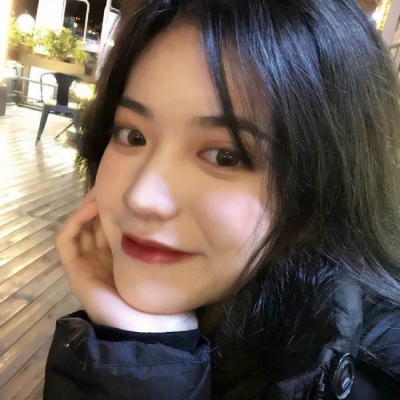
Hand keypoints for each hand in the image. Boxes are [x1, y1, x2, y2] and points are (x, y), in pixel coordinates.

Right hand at [56, 190, 197, 331]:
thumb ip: (157, 242)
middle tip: (112, 185)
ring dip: (88, 208)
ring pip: (80, 228)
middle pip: (94, 223)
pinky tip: (91, 209)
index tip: (124, 189)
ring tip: (101, 192)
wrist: (146, 326)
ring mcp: (87, 264)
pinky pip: (66, 241)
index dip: (113, 206)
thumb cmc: (157, 294)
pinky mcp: (76, 271)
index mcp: (120, 256)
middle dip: (102, 204)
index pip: (110, 224)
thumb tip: (166, 214)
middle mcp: (102, 257)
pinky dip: (75, 222)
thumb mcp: (157, 260)